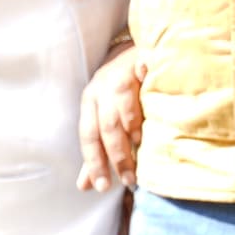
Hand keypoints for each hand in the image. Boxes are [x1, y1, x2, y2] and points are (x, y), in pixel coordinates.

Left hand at [77, 40, 147, 191]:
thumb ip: (99, 151)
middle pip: (104, 127)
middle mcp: (101, 87)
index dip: (93, 163)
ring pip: (119, 110)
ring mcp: (120, 73)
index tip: (102, 187)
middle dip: (115, 156)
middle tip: (128, 179)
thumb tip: (85, 186)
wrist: (141, 47)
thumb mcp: (107, 117)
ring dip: (129, 135)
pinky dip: (142, 107)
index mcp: (90, 102)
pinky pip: (137, 91)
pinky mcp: (139, 62)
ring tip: (138, 155)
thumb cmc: (125, 87)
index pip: (88, 137)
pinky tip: (149, 123)